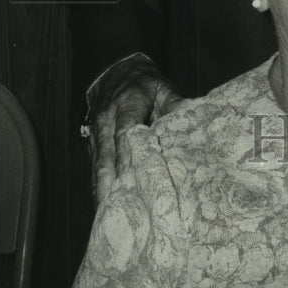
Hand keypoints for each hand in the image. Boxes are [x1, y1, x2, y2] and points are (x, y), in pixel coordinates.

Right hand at [84, 54, 183, 205]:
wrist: (115, 73)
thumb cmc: (145, 84)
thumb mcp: (163, 88)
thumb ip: (176, 104)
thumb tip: (195, 116)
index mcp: (126, 104)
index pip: (125, 131)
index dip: (128, 154)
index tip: (135, 176)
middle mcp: (106, 120)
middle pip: (105, 155)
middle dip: (109, 182)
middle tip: (117, 208)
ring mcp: (96, 134)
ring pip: (97, 165)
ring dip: (102, 189)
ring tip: (110, 215)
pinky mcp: (92, 145)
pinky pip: (94, 168)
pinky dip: (99, 187)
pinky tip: (106, 206)